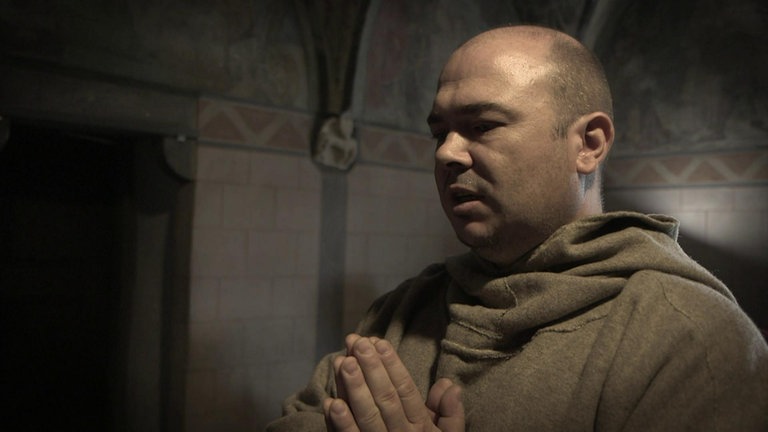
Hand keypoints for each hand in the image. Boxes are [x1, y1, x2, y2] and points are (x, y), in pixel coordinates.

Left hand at [323, 334, 463, 431]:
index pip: (406, 393)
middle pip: (385, 400)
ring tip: (343, 363)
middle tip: (357, 343)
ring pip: (367, 419)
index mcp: (421, 430)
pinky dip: (339, 426)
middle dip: (371, 369)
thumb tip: (449, 385)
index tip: (379, 342)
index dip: (392, 366)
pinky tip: (330, 404)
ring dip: (353, 391)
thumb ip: (450, 415)